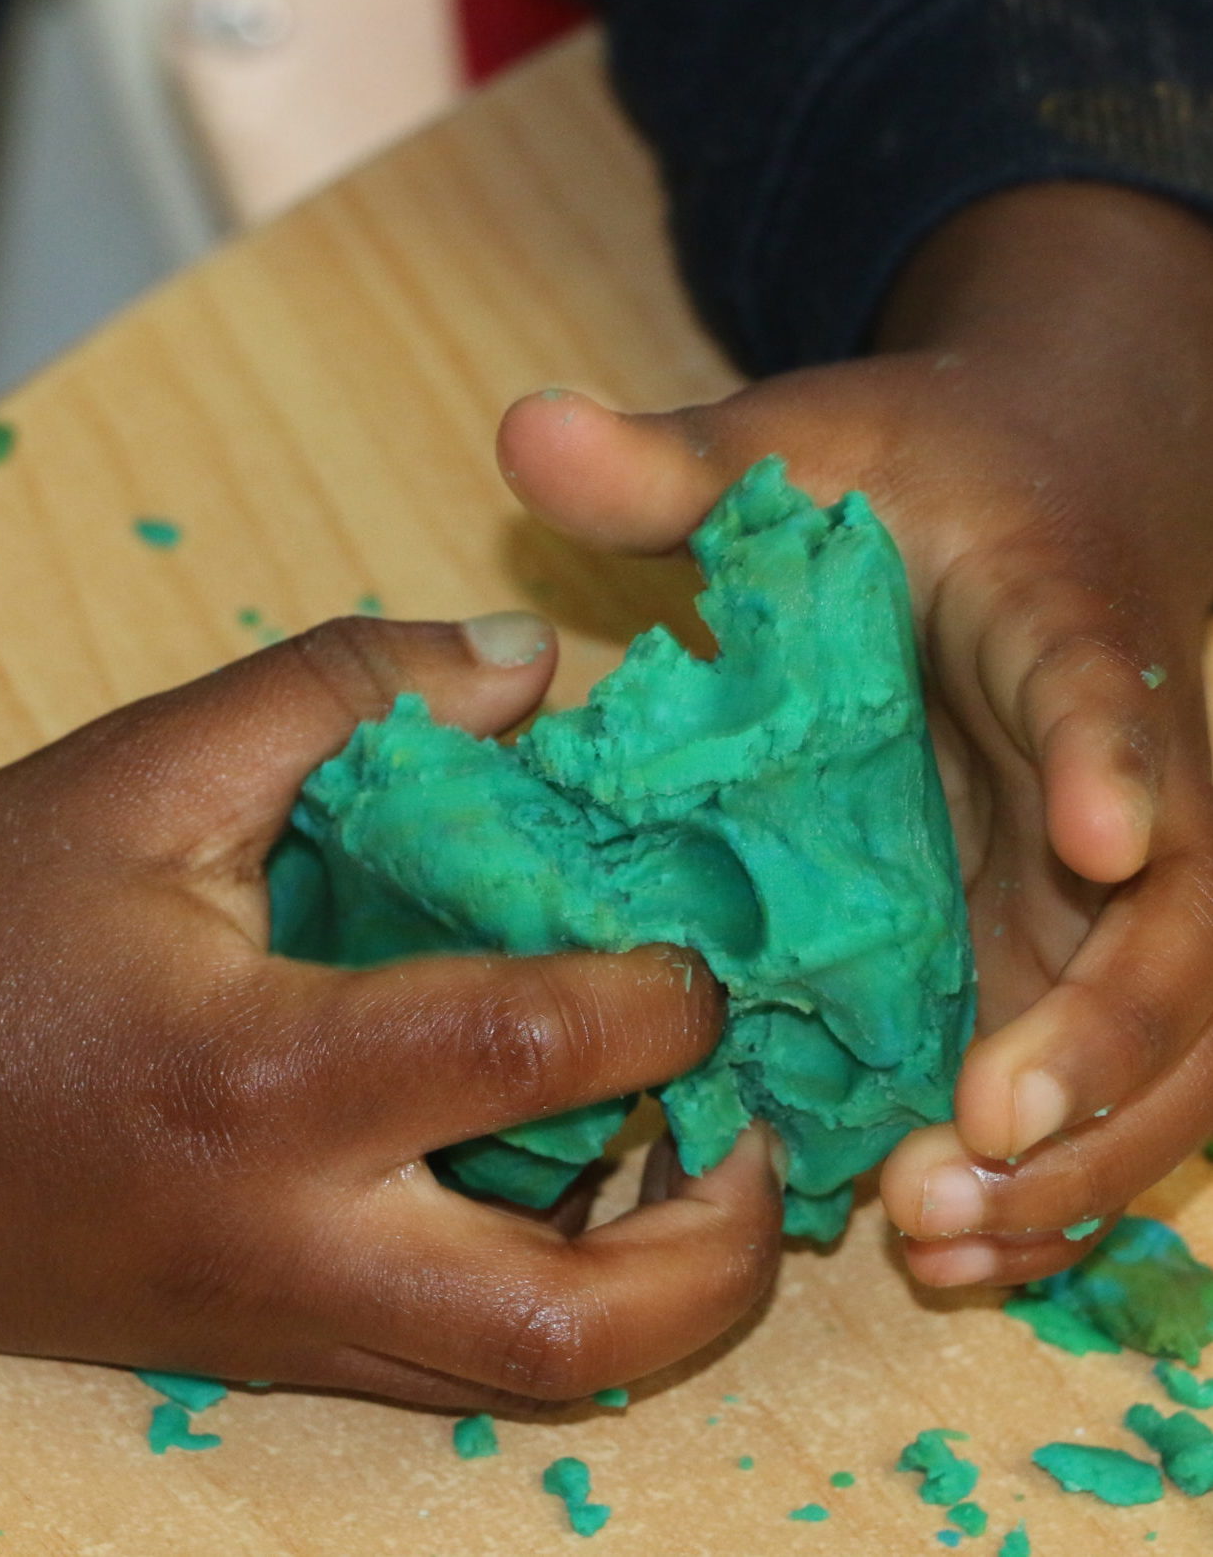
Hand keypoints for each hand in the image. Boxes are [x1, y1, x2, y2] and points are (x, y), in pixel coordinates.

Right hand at [0, 611, 777, 1406]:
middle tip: (756, 1130)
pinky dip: (526, 1292)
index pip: (536, 1053)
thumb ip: (343, 689)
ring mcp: (254, 1325)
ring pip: (517, 1379)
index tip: (705, 944)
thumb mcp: (143, 768)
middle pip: (576, 1330)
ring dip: (640, 1288)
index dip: (668, 994)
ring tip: (670, 1158)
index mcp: (259, 1075)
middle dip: (721, 1249)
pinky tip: (526, 1184)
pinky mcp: (226, 1354)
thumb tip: (527, 666)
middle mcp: (278, 1240)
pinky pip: (426, 1362)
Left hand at [496, 182, 1212, 1286]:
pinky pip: (1103, 1067)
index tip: (1101, 832)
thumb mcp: (802, 446)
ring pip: (1172, 1029)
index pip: (1107, 686)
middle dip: (1109, 1035)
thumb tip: (521, 425)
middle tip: (977, 1134)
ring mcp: (1110, 875)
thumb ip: (676, 462)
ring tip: (943, 1234)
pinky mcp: (1069, 939)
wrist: (1047, 491)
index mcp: (1062, 624)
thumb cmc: (914, 475)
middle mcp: (1127, 770)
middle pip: (1185, 918)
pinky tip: (950, 1243)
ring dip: (1082, 1145)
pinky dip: (1050, 1160)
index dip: (1111, 756)